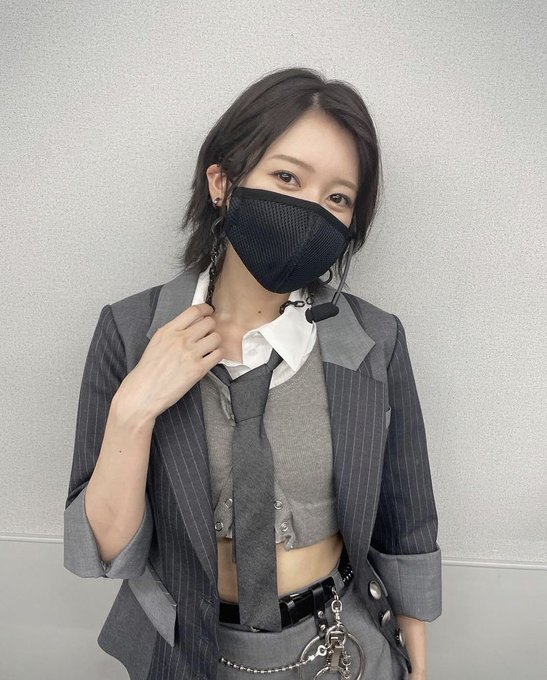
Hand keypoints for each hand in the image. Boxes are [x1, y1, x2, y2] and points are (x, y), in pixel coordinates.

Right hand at [116, 302, 223, 419]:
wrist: (143, 393)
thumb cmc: (148, 370)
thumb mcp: (156, 343)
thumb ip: (172, 332)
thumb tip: (190, 325)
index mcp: (168, 331)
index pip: (194, 310)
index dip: (206, 309)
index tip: (209, 312)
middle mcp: (180, 339)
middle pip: (209, 323)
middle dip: (211, 328)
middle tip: (208, 334)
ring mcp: (190, 354)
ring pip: (216, 338)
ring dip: (215, 342)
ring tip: (209, 348)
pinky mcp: (198, 369)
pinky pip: (218, 355)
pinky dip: (217, 355)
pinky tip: (211, 358)